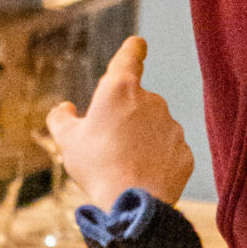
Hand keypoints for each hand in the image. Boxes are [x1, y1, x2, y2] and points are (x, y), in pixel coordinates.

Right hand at [46, 34, 193, 209]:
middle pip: (136, 102)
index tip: (138, 44)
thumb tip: (64, 109)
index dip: (132, 49)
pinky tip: (142, 176)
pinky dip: (156, 160)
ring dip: (141, 139)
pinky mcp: (184, 151)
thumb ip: (61, 119)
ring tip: (123, 165)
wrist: (131, 203)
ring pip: (153, 127)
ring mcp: (172, 126)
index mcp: (120, 89)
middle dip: (124, 117)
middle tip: (106, 145)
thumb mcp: (67, 141)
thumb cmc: (96, 167)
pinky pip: (167, 151)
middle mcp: (151, 101)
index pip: (129, 58)